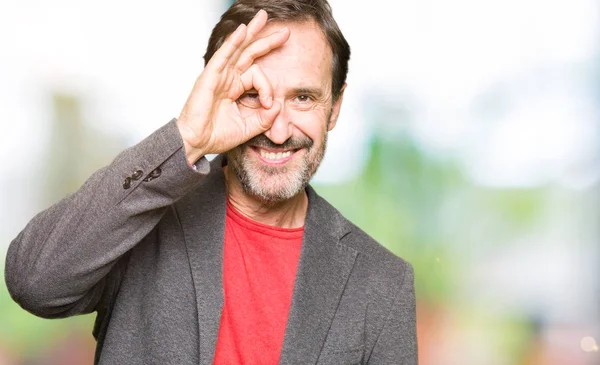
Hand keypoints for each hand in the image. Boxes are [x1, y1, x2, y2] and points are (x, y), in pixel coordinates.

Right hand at [176, 10, 289, 163]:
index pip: (259, 77)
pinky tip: (243, 30)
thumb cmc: (217, 135)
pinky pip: (223, 55)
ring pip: (238, 48)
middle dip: (267, 40)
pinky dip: (233, 42)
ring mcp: (219, 75)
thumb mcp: (250, 127)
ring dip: (252, 32)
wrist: (197, 142)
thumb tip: (278, 105)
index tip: (269, 104)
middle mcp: (229, 78)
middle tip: (285, 31)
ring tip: (263, 17)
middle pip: (250, 52)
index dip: (268, 88)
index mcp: (237, 88)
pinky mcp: (210, 76)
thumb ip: (266, 117)